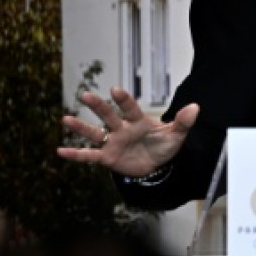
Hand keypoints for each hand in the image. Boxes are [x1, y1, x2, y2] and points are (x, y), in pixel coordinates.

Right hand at [58, 87, 198, 176]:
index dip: (123, 100)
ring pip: (94, 133)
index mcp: (139, 121)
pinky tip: (60, 151)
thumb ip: (183, 122)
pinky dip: (75, 154)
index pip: (130, 109)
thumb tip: (196, 107)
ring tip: (66, 119)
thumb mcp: (177, 135)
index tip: (115, 89)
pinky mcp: (107, 157)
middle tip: (85, 95)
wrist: (158, 166)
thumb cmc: (165, 146)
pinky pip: (89, 156)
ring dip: (81, 127)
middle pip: (109, 116)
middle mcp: (123, 129)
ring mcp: (113, 142)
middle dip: (98, 107)